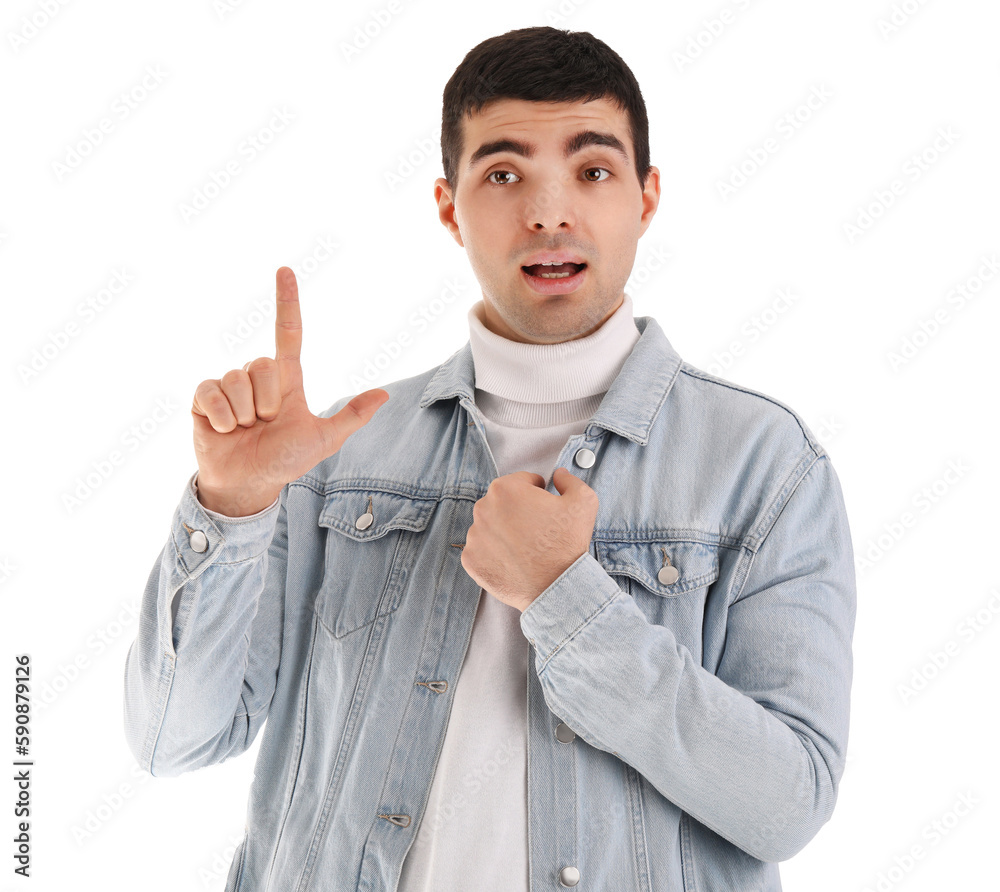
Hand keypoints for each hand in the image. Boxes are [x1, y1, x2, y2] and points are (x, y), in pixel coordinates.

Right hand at [191, 267, 388, 515]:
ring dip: (244, 413)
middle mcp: (257, 378)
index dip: (287, 302)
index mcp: (286, 381)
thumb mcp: (324, 440)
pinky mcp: (203, 398)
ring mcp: (229, 386)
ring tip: (244, 430)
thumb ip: (351, 416)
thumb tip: (385, 394)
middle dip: (266, 401)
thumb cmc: (285, 460)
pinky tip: (224, 430)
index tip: (285, 270)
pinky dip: (221, 415)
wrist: (249, 484)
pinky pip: (210, 390)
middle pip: (262, 364)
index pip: (288, 333)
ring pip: (237, 379)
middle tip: (265, 424)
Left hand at [461, 467, 598, 611]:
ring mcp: (474, 536)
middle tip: (538, 530)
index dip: (538, 494)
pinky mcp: (470, 560)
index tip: (546, 510)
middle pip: (503, 503)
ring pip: (491, 526)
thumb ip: (570, 480)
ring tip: (526, 548)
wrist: (555, 587)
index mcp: (505, 488)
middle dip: (519, 512)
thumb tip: (559, 475)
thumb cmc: (567, 544)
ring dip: (505, 532)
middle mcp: (483, 508)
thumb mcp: (583, 501)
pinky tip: (514, 561)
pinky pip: (482, 550)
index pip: (522, 482)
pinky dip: (496, 554)